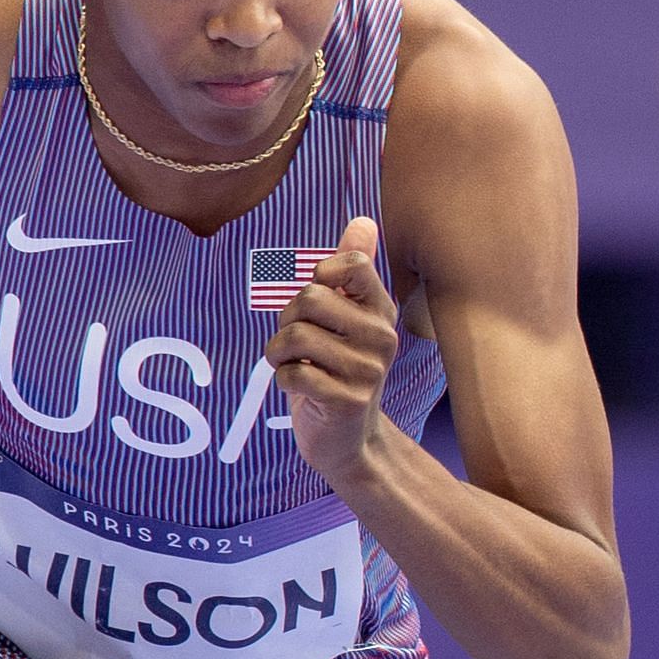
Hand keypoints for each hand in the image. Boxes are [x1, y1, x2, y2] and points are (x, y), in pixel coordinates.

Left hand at [265, 217, 400, 477]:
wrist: (348, 439)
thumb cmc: (338, 368)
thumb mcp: (346, 317)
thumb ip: (351, 270)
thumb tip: (363, 220)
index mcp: (380, 309)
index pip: (351, 264)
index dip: (318, 276)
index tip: (318, 302)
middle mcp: (381, 336)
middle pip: (309, 299)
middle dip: (287, 320)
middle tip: (297, 343)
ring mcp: (367, 371)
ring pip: (295, 337)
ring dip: (278, 352)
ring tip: (293, 365)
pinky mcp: (346, 401)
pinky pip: (292, 373)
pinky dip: (282, 379)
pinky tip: (298, 388)